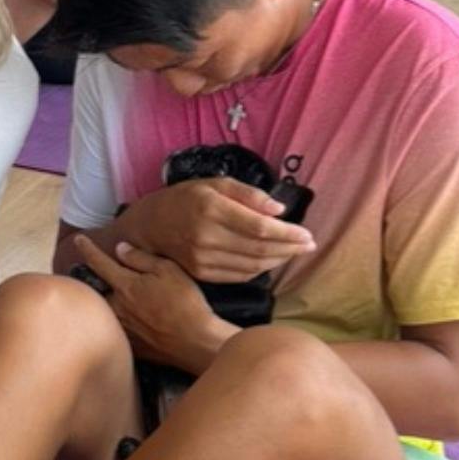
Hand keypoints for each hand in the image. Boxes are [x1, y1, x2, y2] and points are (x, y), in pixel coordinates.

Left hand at [76, 237, 235, 373]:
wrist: (196, 343)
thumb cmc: (186, 303)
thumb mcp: (169, 271)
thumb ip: (141, 258)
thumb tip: (120, 248)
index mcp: (125, 286)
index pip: (99, 263)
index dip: (87, 249)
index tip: (78, 240)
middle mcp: (118, 307)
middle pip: (97, 291)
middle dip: (93, 282)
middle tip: (90, 276)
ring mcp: (122, 328)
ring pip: (105, 311)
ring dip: (105, 303)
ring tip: (118, 300)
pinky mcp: (130, 345)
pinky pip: (116, 331)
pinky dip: (116, 324)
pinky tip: (132, 323)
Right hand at [122, 178, 314, 283]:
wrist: (149, 226)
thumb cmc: (185, 199)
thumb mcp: (214, 184)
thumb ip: (247, 194)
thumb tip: (279, 210)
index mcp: (211, 210)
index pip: (260, 228)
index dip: (288, 234)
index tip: (307, 234)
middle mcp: (206, 237)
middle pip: (260, 249)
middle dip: (290, 248)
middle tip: (308, 245)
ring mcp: (203, 259)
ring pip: (253, 266)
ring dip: (279, 260)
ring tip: (294, 251)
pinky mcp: (202, 274)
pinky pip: (240, 275)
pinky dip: (261, 269)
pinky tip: (271, 260)